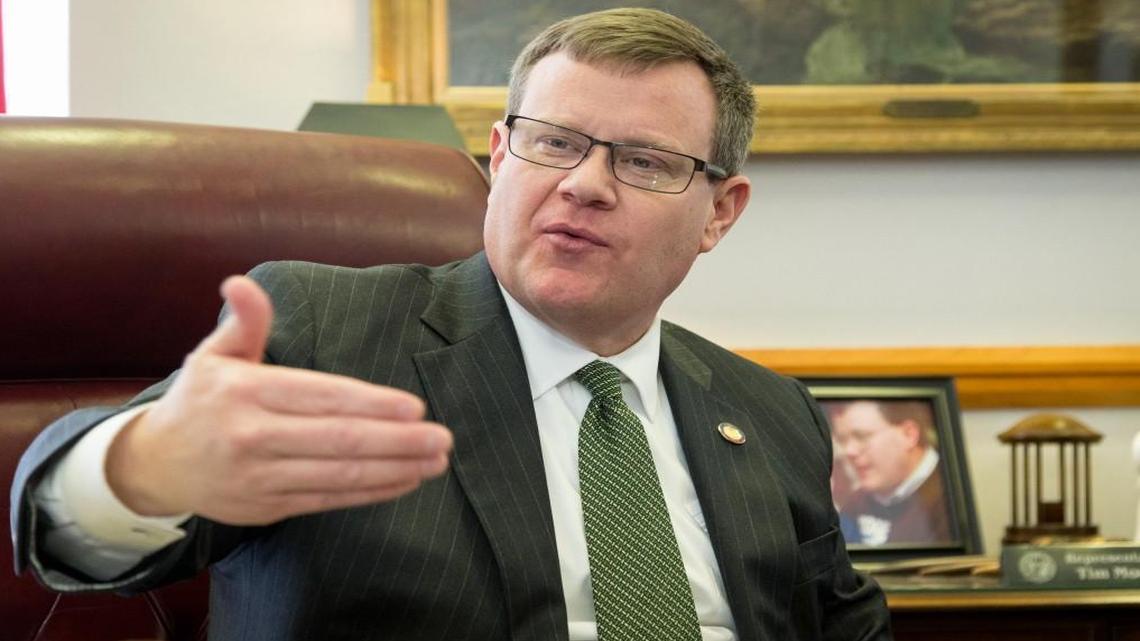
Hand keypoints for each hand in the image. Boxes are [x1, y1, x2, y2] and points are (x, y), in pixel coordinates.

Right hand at [105, 276, 451, 524]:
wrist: (154, 466)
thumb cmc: (200, 401)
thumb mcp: (215, 355)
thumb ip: (245, 322)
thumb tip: (240, 283)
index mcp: (245, 393)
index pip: (320, 397)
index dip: (371, 404)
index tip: (415, 407)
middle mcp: (252, 437)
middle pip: (338, 441)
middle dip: (397, 442)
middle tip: (442, 438)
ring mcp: (260, 478)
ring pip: (339, 476)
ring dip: (394, 469)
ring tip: (435, 460)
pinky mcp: (267, 508)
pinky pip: (328, 500)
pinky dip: (371, 492)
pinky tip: (404, 480)